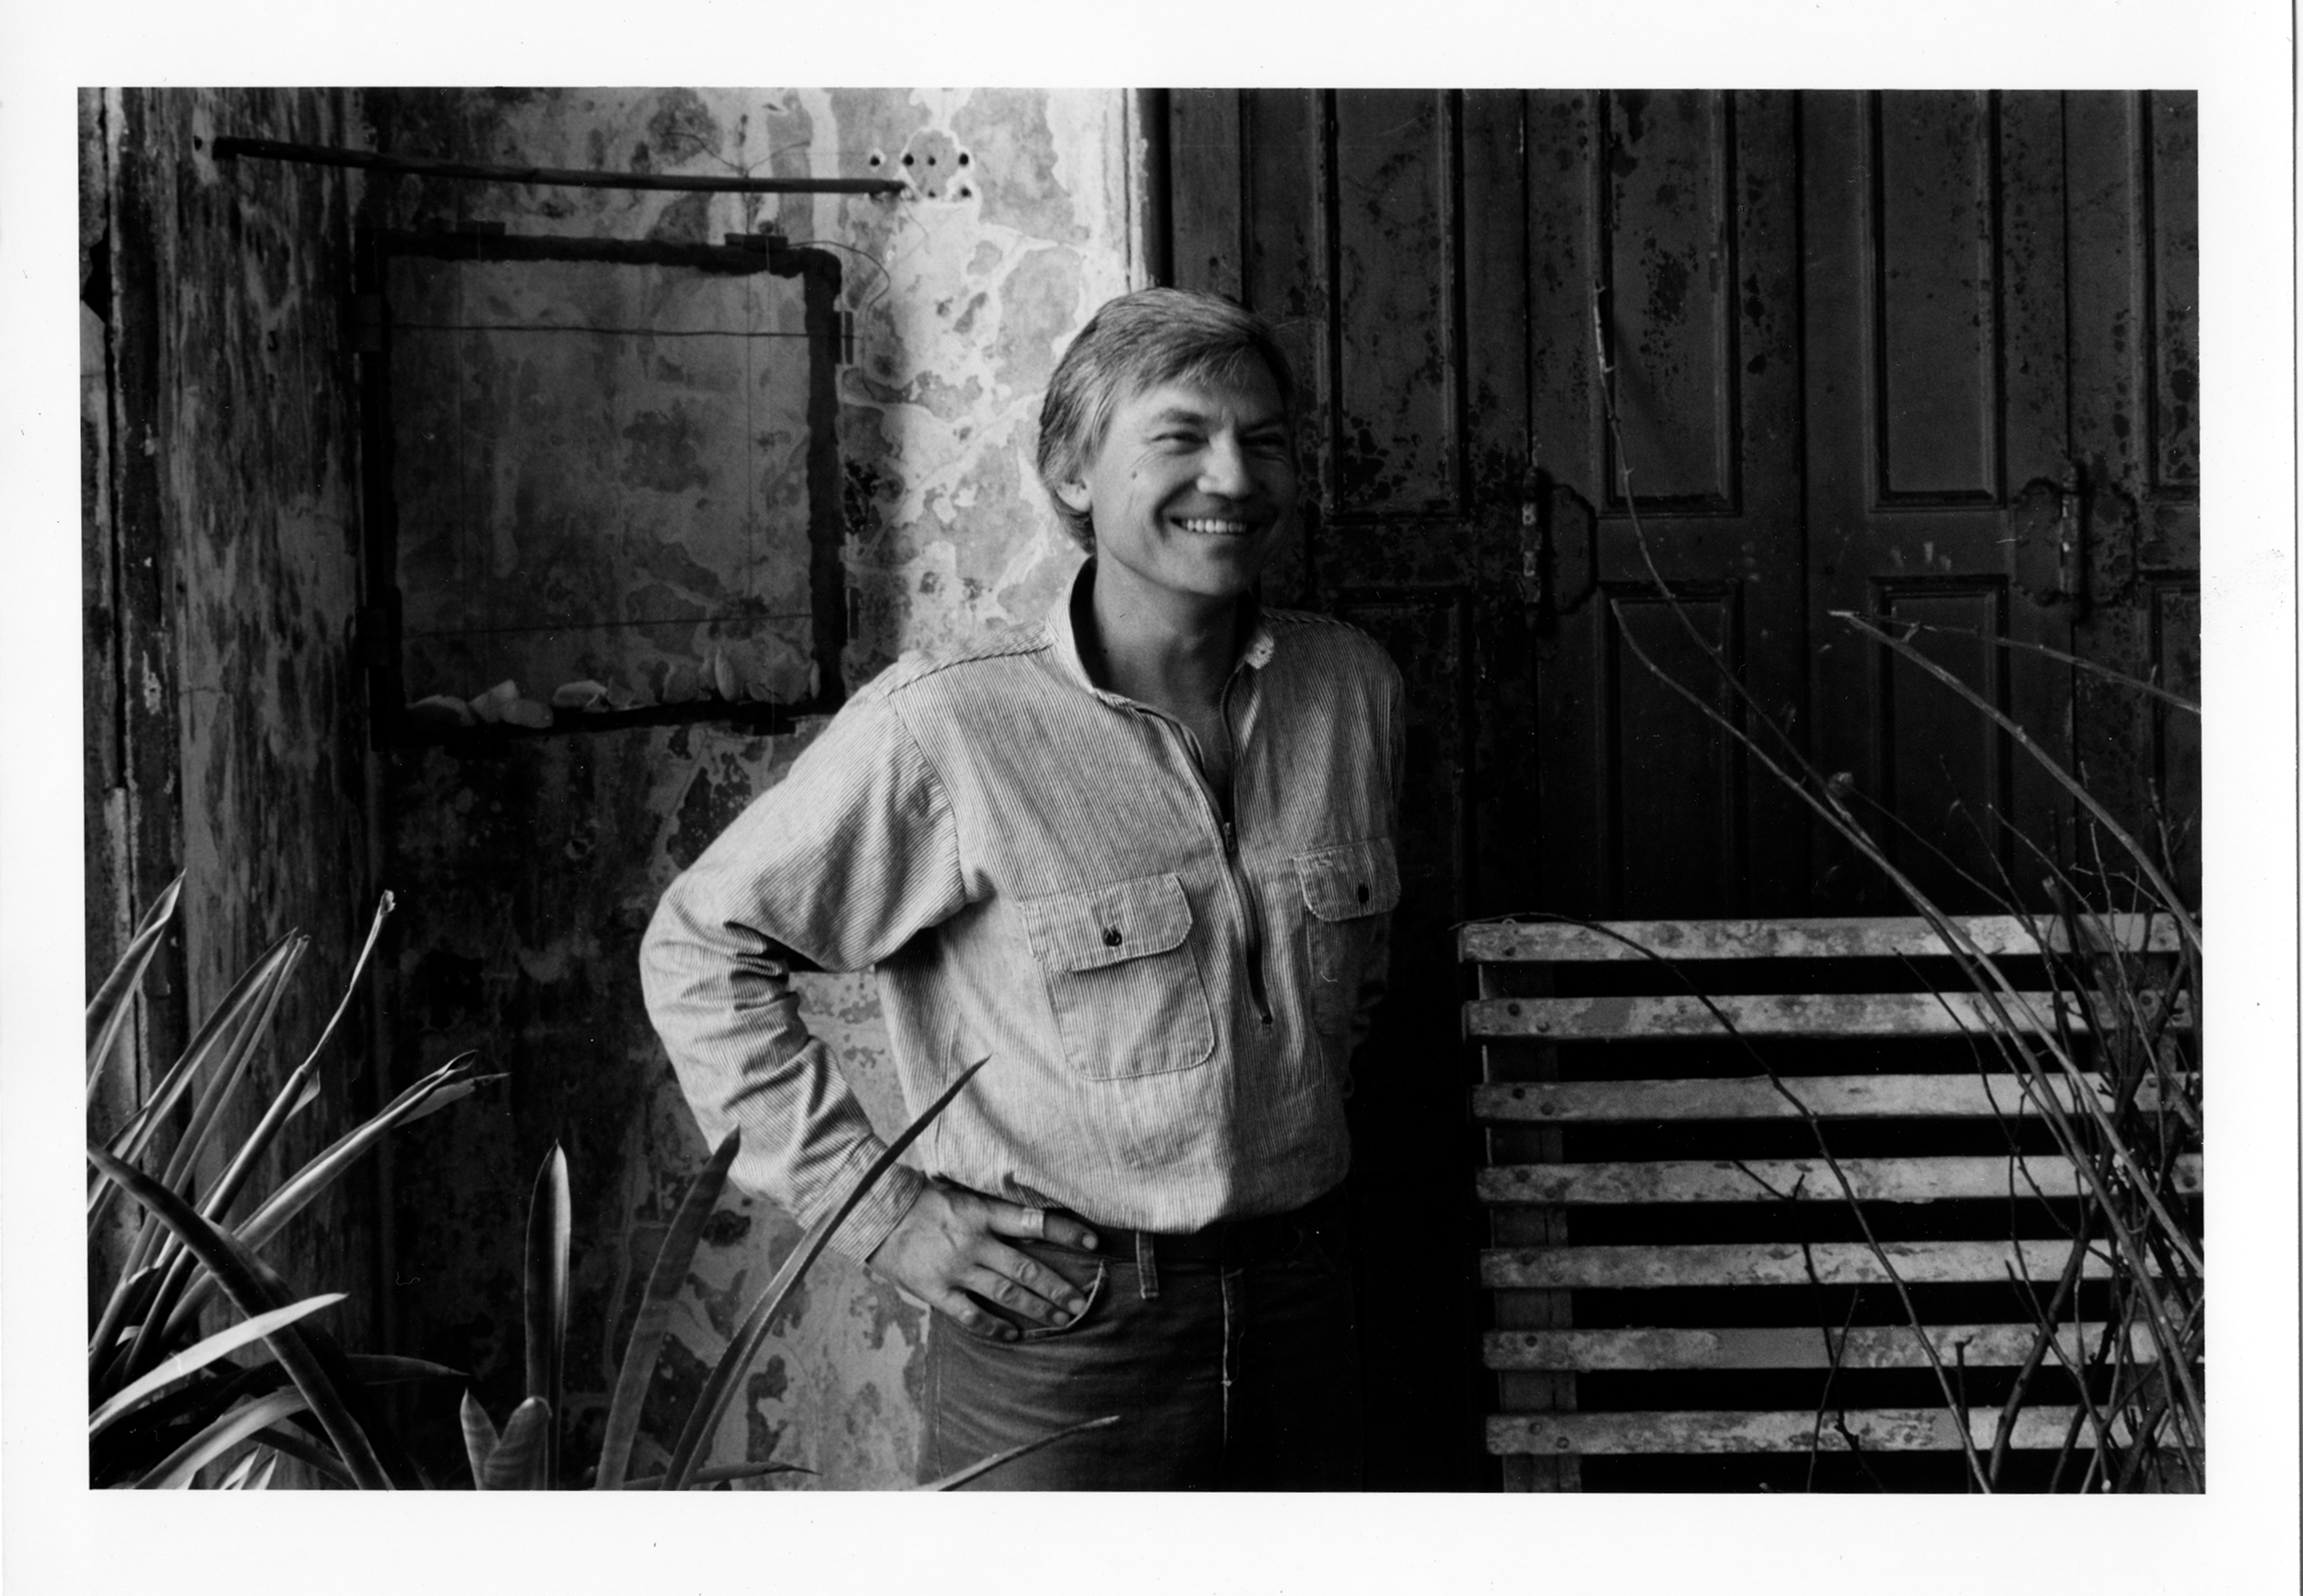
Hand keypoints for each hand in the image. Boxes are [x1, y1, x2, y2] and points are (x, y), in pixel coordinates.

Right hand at [866, 1183, 1098, 1340]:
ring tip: (1062, 1319)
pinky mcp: (938, 1291)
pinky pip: (972, 1315)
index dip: (1066, 1232)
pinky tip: (1014, 1335)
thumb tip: (1033, 1216)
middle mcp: (974, 1242)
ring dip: (1038, 1308)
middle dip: (1059, 1288)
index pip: (1034, 1221)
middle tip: (1083, 1302)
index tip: (1093, 1242)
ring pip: (1007, 1294)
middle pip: (1027, 1269)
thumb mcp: (962, 1193)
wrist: (877, 1214)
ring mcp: (957, 1269)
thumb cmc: (923, 1200)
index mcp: (982, 1212)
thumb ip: (993, 1209)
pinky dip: (995, 1328)